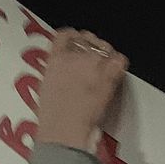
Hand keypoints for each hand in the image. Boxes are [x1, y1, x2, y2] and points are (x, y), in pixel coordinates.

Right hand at [36, 29, 127, 149]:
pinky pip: (119, 60)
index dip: (74, 36)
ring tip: (104, 66)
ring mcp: (93, 64)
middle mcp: (75, 57)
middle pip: (87, 39)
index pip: (65, 35)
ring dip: (105, 54)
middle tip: (93, 58)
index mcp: (55, 59)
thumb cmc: (52, 117)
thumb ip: (56, 72)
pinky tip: (114, 71)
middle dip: (91, 45)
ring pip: (104, 48)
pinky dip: (118, 63)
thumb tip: (64, 71)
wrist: (64, 128)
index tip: (78, 41)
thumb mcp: (45, 87)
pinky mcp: (108, 76)